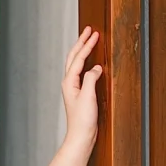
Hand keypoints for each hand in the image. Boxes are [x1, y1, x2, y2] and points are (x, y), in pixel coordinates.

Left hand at [61, 27, 101, 145]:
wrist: (81, 135)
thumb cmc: (83, 120)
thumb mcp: (88, 97)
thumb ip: (91, 79)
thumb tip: (96, 68)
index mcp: (69, 81)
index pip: (78, 58)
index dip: (87, 45)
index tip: (95, 34)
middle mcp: (69, 82)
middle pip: (74, 57)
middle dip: (81, 42)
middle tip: (89, 30)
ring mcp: (73, 87)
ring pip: (76, 63)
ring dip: (82, 50)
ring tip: (89, 40)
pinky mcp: (79, 92)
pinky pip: (81, 70)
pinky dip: (86, 61)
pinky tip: (91, 62)